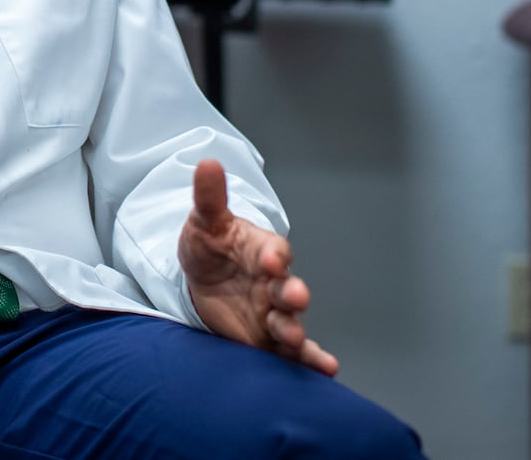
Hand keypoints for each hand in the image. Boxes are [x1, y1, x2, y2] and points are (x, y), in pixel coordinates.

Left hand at [177, 159, 338, 375]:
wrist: (203, 279)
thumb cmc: (211, 246)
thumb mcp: (205, 221)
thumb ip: (209, 197)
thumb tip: (207, 162)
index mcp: (263, 251)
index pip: (274, 251)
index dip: (274, 255)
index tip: (270, 260)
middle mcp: (274, 283)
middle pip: (288, 288)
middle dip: (292, 293)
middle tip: (295, 297)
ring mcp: (273, 313)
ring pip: (291, 322)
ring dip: (295, 331)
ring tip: (294, 338)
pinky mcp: (267, 340)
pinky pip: (293, 353)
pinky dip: (310, 360)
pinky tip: (326, 368)